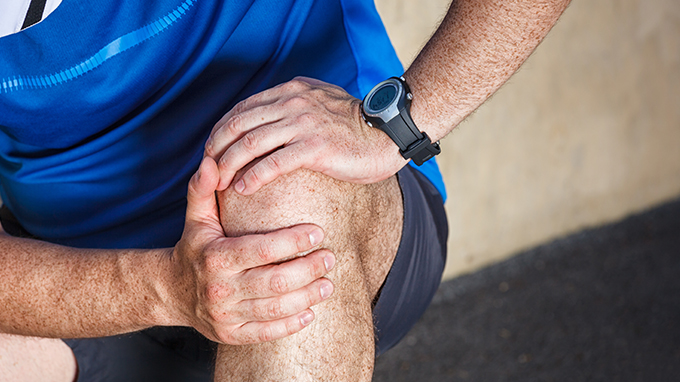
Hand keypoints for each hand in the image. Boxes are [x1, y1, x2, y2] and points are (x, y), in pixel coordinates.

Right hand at [169, 157, 334, 344]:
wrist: (170, 292)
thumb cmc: (194, 248)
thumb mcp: (196, 218)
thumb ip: (203, 189)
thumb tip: (211, 161)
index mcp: (216, 257)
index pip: (261, 249)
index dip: (293, 241)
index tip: (318, 232)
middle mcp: (220, 288)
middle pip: (274, 282)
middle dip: (308, 270)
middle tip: (330, 258)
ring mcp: (225, 314)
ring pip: (275, 309)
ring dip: (307, 297)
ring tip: (328, 284)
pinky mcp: (231, 334)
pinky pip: (266, 332)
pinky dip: (291, 324)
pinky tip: (311, 312)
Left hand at [204, 77, 407, 193]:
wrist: (389, 134)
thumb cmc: (356, 126)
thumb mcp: (321, 103)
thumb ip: (296, 104)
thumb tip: (273, 119)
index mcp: (291, 91)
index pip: (243, 108)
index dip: (222, 130)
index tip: (213, 151)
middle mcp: (293, 102)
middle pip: (239, 124)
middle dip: (217, 148)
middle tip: (208, 170)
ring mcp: (303, 123)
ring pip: (251, 143)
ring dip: (229, 164)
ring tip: (219, 183)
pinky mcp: (315, 147)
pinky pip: (273, 162)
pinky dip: (253, 176)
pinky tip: (243, 188)